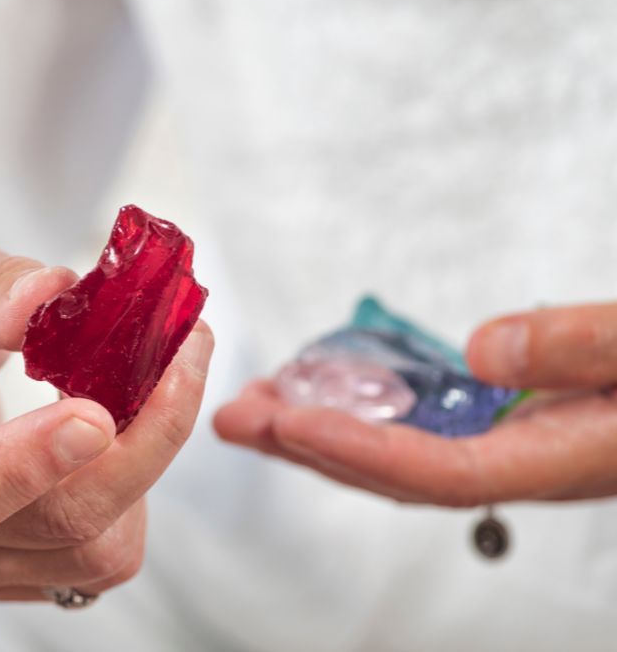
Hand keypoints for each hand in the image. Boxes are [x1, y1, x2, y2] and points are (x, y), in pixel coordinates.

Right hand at [0, 238, 212, 599]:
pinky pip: (114, 547)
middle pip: (56, 525)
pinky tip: (138, 417)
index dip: (22, 467)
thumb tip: (50, 295)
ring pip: (102, 548)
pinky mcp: (38, 563)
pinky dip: (145, 481)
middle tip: (185, 349)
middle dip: (142, 442)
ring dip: (152, 458)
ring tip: (162, 375)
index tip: (95, 413)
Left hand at [213, 303, 616, 506]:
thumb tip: (483, 351)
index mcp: (558, 457)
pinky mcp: (511, 420)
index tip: (287, 420)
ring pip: (399, 451)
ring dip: (324, 429)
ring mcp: (513, 445)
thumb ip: (583, 347)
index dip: (357, 449)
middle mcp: (523, 462)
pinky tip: (329, 386)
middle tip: (236, 419)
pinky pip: (422, 427)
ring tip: (259, 402)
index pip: (437, 470)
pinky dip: (366, 410)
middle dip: (310, 448)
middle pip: (396, 472)